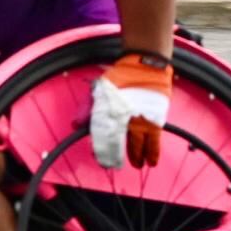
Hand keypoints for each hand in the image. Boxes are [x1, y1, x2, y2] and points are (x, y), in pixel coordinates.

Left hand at [90, 54, 172, 168]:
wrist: (144, 65)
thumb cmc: (120, 76)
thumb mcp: (99, 89)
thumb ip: (87, 109)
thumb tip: (75, 125)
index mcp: (107, 111)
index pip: (101, 138)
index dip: (101, 151)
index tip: (102, 160)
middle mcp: (123, 119)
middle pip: (117, 144)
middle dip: (115, 156)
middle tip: (115, 164)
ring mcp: (140, 120)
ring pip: (137, 146)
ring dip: (136, 157)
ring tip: (138, 165)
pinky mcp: (156, 119)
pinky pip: (154, 141)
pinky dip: (153, 152)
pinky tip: (151, 161)